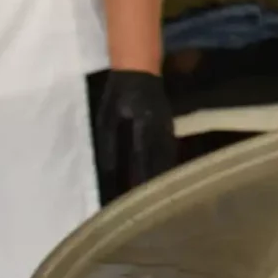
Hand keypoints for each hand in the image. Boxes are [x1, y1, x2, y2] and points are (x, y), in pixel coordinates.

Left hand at [94, 69, 176, 195]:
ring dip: (162, 177)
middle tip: (148, 206)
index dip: (140, 179)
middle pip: (159, 163)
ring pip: (167, 159)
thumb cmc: (118, 95)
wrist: (139, 71)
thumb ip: (108, 144)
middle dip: (153, 184)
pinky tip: (163, 179)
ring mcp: (168, 130)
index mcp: (144, 126)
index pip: (142, 159)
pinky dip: (166, 167)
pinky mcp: (170, 129)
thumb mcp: (107, 118)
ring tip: (158, 198)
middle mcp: (160, 130)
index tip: (136, 199)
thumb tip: (107, 172)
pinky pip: (169, 152)